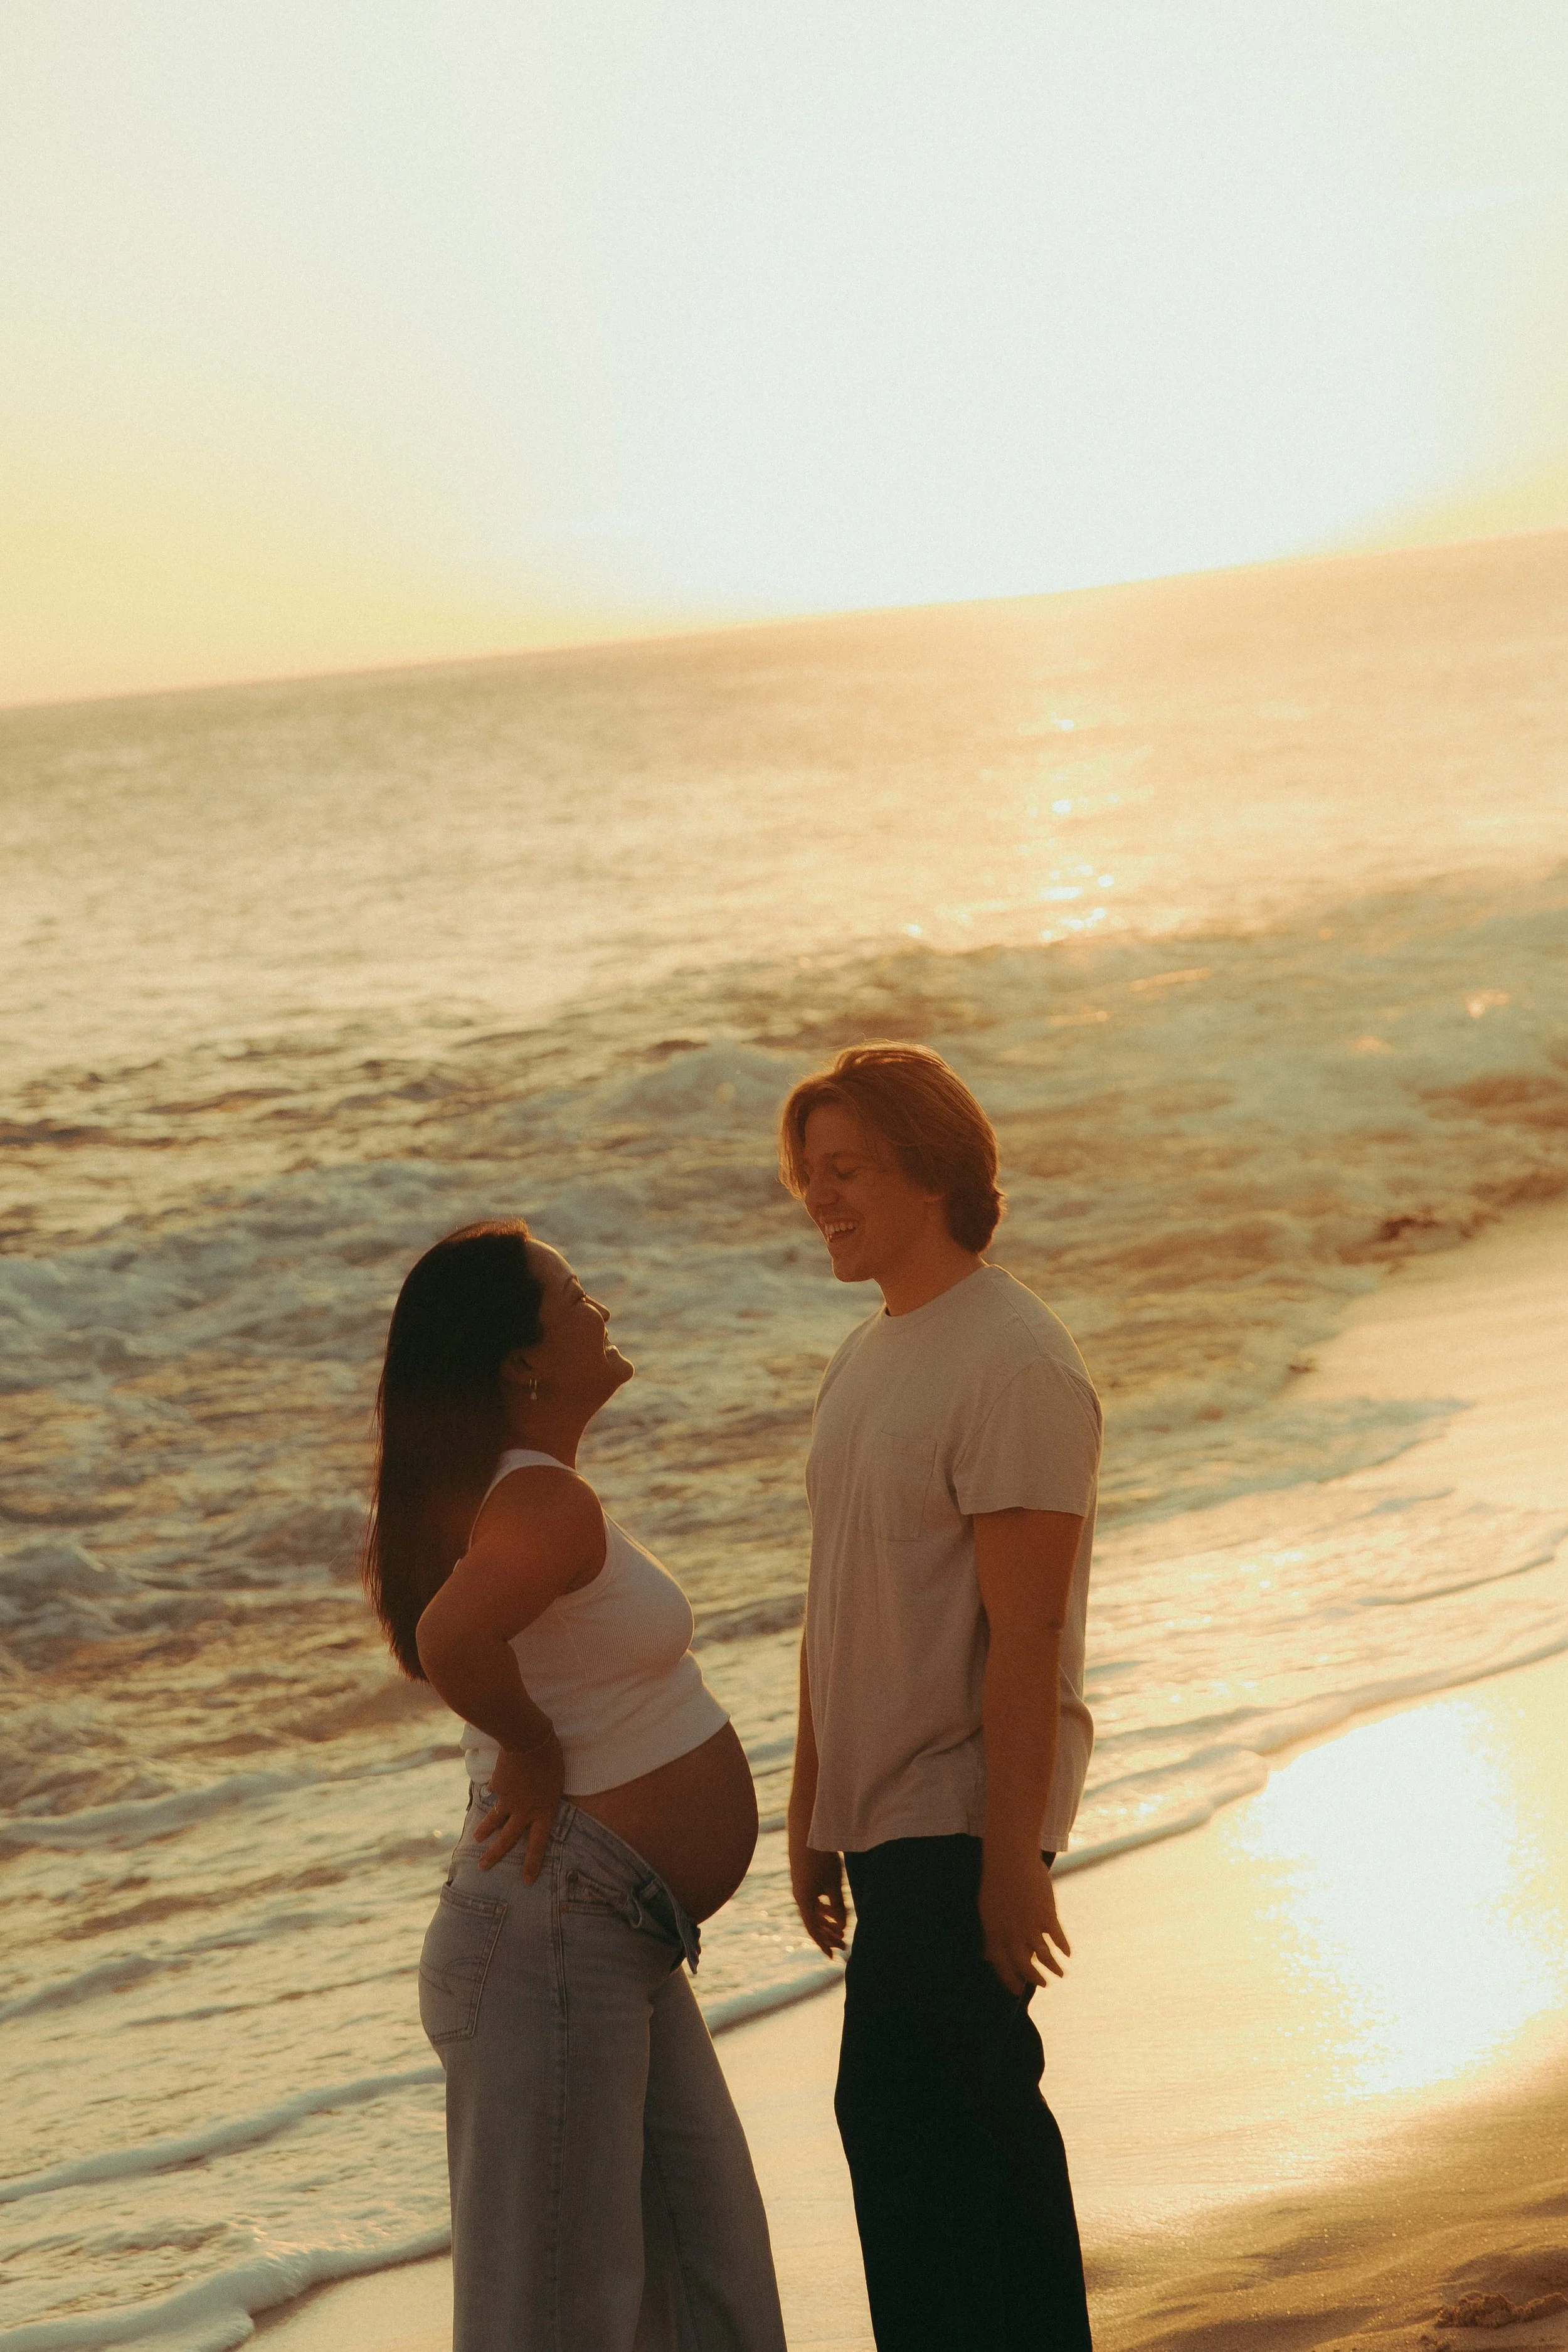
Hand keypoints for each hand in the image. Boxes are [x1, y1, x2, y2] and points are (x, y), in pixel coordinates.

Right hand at [475, 1734, 564, 1880]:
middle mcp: (525, 1811)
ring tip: (476, 1839)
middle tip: (482, 1868)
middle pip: (507, 1839)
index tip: (526, 1881)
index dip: (532, 1864)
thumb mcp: (556, 1783)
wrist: (528, 1739)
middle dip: (494, 1855)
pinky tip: (497, 1782)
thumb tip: (535, 1805)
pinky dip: (496, 1788)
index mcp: (544, 1812)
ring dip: (484, 1830)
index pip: (538, 1845)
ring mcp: (508, 1800)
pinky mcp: (498, 1786)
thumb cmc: (552, 1758)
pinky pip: (497, 1789)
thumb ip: (546, 1798)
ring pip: (494, 1820)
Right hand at [790, 1837, 847, 1957]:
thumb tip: (841, 1927)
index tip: (831, 1956)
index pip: (813, 1929)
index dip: (823, 1944)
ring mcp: (800, 1886)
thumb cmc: (821, 1856)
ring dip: (826, 1922)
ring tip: (840, 1931)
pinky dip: (823, 1908)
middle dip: (827, 1935)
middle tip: (842, 1945)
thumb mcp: (833, 1882)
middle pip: (813, 1922)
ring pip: (813, 1911)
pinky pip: (812, 1900)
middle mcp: (799, 1895)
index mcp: (804, 1899)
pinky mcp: (803, 1877)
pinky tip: (833, 1911)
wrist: (806, 1828)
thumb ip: (838, 1906)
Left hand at [980, 1849, 1069, 1996]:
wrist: (1010, 1859)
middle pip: (1024, 1965)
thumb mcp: (987, 1909)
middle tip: (1043, 1984)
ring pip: (1044, 1956)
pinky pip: (1057, 1938)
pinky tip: (1067, 1953)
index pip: (1001, 1965)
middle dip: (1035, 1978)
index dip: (1010, 1980)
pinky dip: (1063, 1947)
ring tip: (1059, 1974)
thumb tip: (988, 1952)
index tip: (1018, 1990)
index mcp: (994, 1932)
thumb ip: (992, 1932)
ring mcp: (1030, 1926)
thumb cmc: (996, 1880)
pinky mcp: (1046, 1916)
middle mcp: (1011, 1934)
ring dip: (1053, 1968)